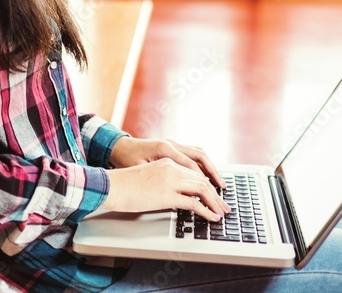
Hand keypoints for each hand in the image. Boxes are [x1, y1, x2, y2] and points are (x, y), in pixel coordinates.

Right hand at [100, 159, 229, 219]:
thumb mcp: (148, 177)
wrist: (110, 186)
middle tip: (224, 206)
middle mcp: (171, 168)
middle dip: (216, 195)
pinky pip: (194, 203)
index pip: (194, 172)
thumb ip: (163, 181)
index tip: (215, 195)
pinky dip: (206, 210)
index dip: (208, 185)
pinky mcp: (167, 195)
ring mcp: (170, 180)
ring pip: (202, 189)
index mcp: (167, 162)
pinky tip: (211, 217)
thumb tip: (175, 195)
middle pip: (202, 180)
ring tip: (221, 213)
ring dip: (215, 203)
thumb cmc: (124, 185)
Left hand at [109, 137, 226, 189]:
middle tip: (223, 191)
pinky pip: (192, 154)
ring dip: (210, 168)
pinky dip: (202, 165)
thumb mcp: (141, 173)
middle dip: (214, 175)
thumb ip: (162, 183)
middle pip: (201, 158)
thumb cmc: (126, 161)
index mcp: (165, 150)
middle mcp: (172, 144)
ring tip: (219, 184)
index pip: (192, 168)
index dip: (204, 185)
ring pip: (199, 154)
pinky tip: (206, 176)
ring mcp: (172, 144)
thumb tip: (182, 195)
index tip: (212, 198)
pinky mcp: (172, 147)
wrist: (118, 149)